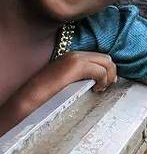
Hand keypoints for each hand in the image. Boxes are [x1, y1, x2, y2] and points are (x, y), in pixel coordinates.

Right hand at [0, 52, 116, 136]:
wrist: (29, 99)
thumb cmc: (47, 96)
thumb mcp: (68, 83)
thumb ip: (82, 78)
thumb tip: (100, 81)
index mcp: (73, 57)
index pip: (99, 58)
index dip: (108, 70)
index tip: (107, 83)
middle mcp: (75, 54)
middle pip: (106, 58)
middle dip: (111, 72)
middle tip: (106, 87)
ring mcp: (75, 59)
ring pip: (106, 63)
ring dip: (108, 77)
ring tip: (99, 89)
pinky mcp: (76, 66)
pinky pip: (100, 71)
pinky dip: (103, 80)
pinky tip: (95, 90)